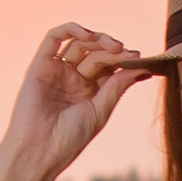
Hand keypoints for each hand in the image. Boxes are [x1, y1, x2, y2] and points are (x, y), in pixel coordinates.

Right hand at [3, 24, 154, 180]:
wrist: (40, 150)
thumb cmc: (69, 139)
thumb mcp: (100, 110)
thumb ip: (118, 86)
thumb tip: (142, 66)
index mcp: (89, 91)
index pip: (109, 67)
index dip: (124, 59)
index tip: (140, 57)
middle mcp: (72, 78)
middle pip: (96, 53)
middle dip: (113, 50)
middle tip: (127, 52)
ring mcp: (57, 70)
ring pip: (79, 44)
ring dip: (98, 39)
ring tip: (114, 46)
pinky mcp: (40, 65)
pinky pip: (53, 38)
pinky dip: (71, 29)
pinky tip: (87, 35)